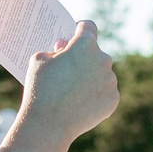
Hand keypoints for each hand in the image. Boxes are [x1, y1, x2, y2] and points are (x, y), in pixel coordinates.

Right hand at [19, 21, 118, 138]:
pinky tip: (80, 103)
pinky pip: (105, 91)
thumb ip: (55, 49)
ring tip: (72, 90)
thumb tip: (65, 47)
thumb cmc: (41, 88)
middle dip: (82, 57)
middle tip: (67, 68)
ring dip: (90, 77)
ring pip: (101, 73)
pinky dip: (95, 95)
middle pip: (94, 52)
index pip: (88, 27)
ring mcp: (111, 80)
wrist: (49, 124)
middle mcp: (103, 59)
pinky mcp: (113, 99)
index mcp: (85, 44)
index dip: (79, 28)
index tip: (73, 34)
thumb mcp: (39, 60)